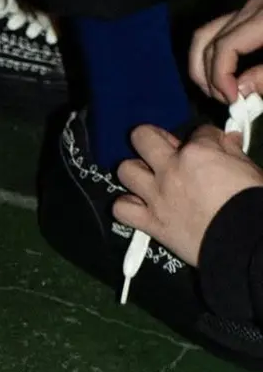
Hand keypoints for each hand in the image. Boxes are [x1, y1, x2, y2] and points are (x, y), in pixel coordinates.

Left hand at [113, 124, 262, 265]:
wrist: (242, 240)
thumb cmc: (249, 202)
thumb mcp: (248, 168)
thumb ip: (231, 152)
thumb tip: (227, 140)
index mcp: (198, 153)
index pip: (198, 131)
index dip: (206, 138)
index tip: (211, 147)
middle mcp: (170, 170)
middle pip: (142, 137)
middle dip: (152, 138)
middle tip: (162, 148)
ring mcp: (156, 196)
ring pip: (125, 170)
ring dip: (135, 172)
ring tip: (147, 178)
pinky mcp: (149, 222)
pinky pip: (120, 209)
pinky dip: (125, 206)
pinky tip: (137, 206)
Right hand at [189, 0, 262, 102]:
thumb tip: (238, 90)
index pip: (223, 47)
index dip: (221, 78)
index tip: (233, 101)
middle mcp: (250, 8)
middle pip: (205, 40)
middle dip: (207, 76)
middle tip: (221, 98)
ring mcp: (248, 9)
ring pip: (204, 35)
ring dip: (202, 66)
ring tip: (216, 89)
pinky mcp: (249, 15)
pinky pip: (217, 34)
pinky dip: (212, 57)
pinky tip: (224, 77)